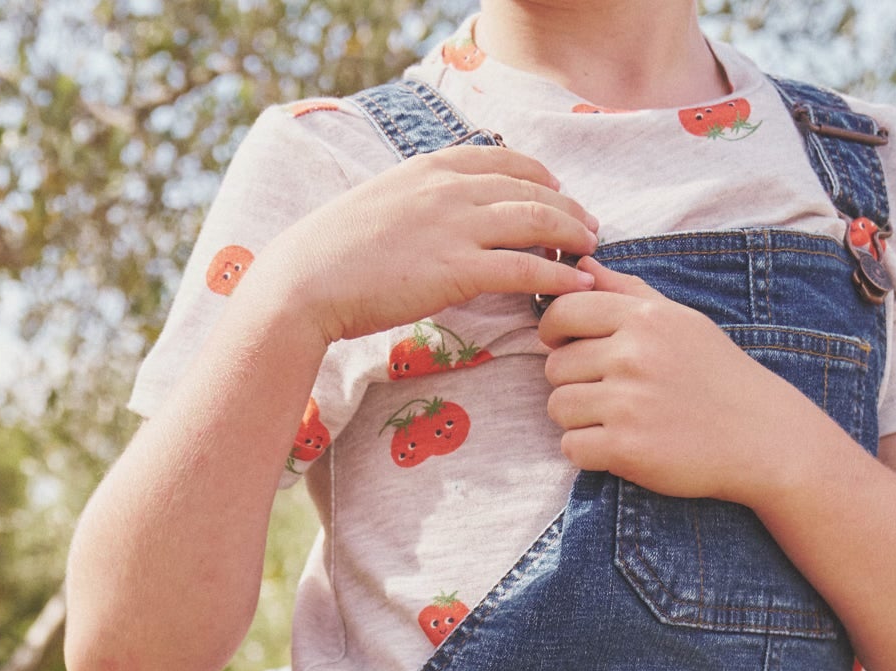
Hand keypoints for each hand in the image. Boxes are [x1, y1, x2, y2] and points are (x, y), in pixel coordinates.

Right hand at [254, 146, 598, 347]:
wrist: (304, 282)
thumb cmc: (329, 256)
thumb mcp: (375, 209)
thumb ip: (412, 206)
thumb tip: (427, 223)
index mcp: (428, 168)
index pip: (499, 159)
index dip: (535, 173)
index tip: (555, 188)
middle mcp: (448, 188)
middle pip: (527, 187)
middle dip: (565, 205)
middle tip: (589, 224)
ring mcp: (455, 226)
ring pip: (535, 221)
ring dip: (570, 234)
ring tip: (591, 251)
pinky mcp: (457, 270)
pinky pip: (524, 267)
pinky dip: (557, 275)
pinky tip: (576, 285)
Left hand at [539, 263, 814, 502]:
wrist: (760, 436)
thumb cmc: (716, 376)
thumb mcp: (679, 320)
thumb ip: (627, 292)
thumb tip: (582, 267)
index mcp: (644, 317)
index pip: (564, 312)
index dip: (553, 332)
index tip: (566, 347)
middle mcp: (633, 355)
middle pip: (555, 366)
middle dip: (572, 382)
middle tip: (607, 394)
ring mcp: (628, 402)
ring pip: (559, 408)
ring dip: (579, 419)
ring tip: (616, 420)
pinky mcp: (625, 448)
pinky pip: (571, 447)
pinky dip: (587, 452)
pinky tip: (619, 447)